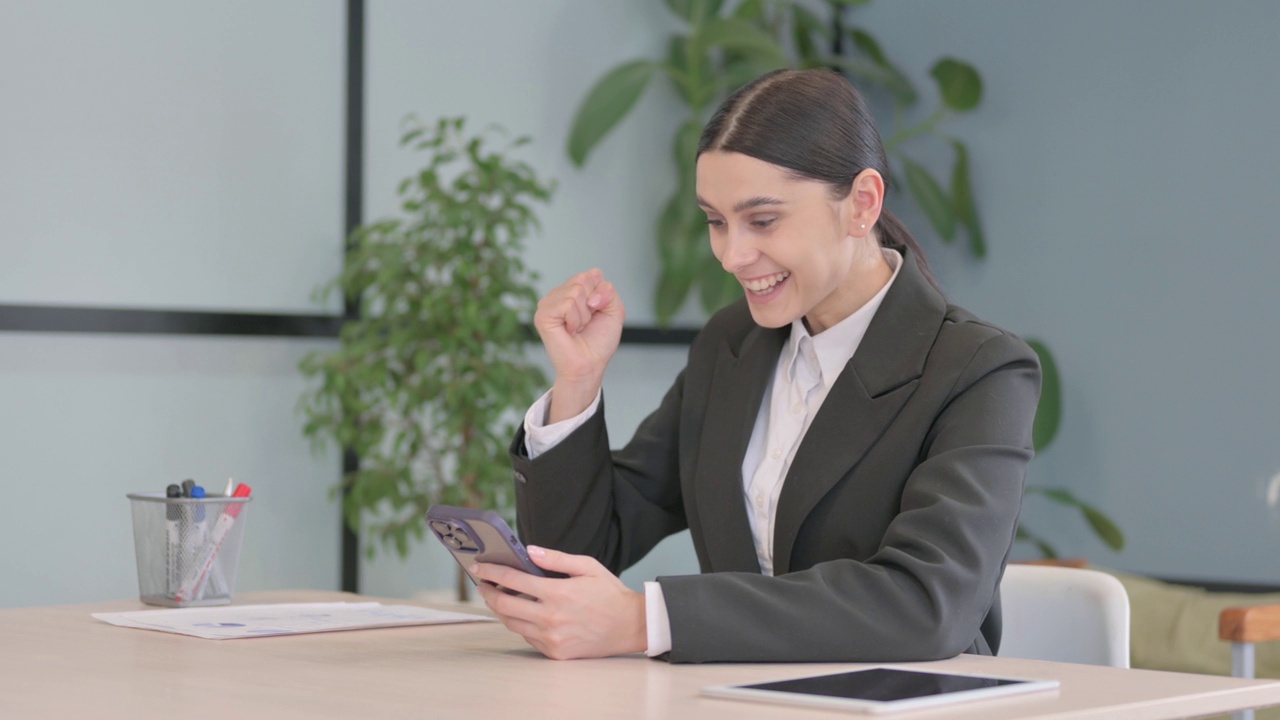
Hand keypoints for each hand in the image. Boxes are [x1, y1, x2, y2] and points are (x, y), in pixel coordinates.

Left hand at [472, 546, 646, 659]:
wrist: (631, 626)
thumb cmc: (610, 594)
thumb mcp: (587, 567)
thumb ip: (555, 558)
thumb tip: (529, 550)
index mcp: (557, 593)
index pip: (512, 580)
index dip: (491, 572)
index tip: (480, 567)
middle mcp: (550, 618)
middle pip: (503, 606)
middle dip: (488, 592)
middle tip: (483, 584)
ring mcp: (551, 638)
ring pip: (512, 623)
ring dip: (501, 609)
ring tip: (499, 597)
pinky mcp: (555, 653)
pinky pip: (527, 637)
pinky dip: (520, 623)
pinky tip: (523, 613)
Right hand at [533, 269, 624, 421]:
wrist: (590, 364)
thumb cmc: (599, 341)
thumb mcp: (614, 310)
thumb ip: (608, 291)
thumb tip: (591, 295)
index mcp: (574, 289)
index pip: (593, 274)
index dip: (602, 294)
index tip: (597, 313)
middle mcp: (559, 293)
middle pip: (583, 279)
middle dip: (593, 304)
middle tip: (586, 322)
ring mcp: (548, 303)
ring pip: (575, 290)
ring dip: (584, 315)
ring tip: (577, 328)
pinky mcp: (542, 314)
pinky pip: (567, 304)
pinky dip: (575, 319)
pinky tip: (569, 330)